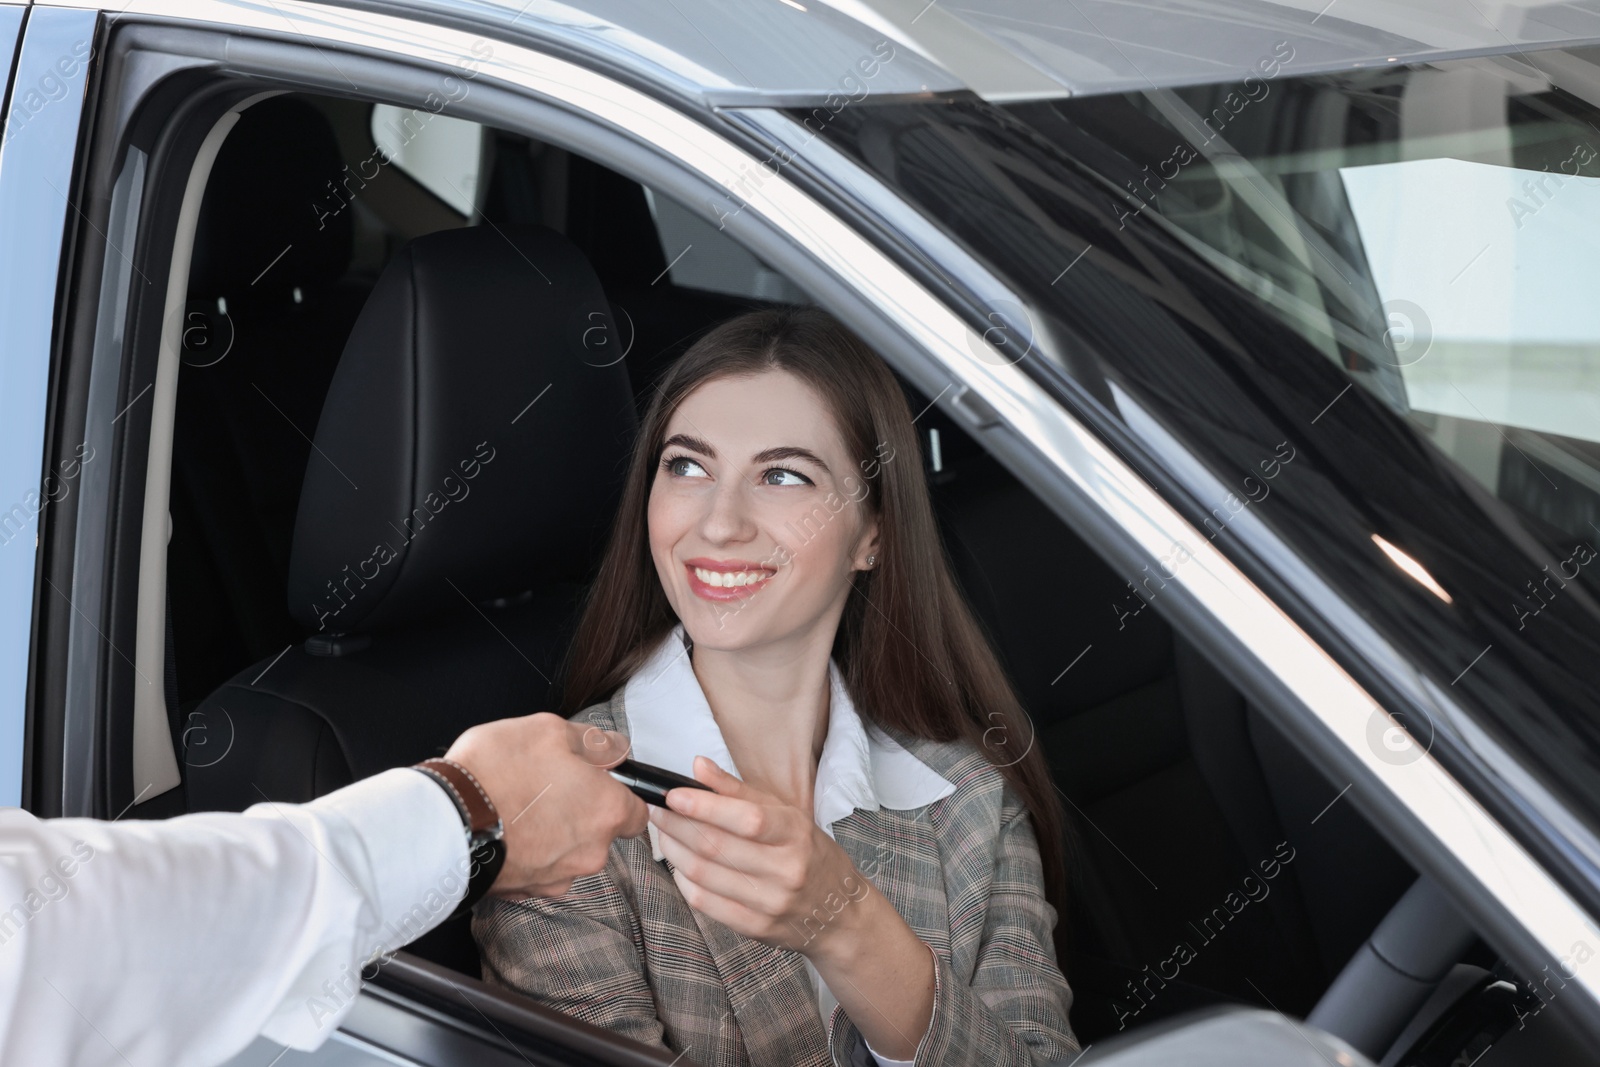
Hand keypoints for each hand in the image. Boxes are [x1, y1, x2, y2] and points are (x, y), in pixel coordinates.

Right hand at [445, 713, 647, 896]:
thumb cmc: (495, 774)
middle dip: (580, 810)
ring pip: (568, 851)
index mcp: (605, 811)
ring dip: (552, 832)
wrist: (442, 823)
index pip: (638, 812)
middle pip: (600, 832)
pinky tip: (505, 828)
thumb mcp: (548, 730)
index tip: (600, 783)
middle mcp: (590, 852)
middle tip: (547, 786)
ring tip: (518, 806)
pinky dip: (528, 851)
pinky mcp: (527, 892)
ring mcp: (558, 877)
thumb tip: (611, 751)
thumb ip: (591, 742)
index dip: (620, 794)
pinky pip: (539, 868)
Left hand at [647, 756, 869, 953]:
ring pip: (705, 874)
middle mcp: (785, 870)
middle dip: (678, 825)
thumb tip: (697, 766)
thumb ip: (739, 790)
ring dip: (674, 851)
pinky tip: (679, 865)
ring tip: (664, 834)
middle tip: (657, 810)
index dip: (704, 806)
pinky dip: (684, 881)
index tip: (673, 795)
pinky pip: (706, 903)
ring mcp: (770, 902)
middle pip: (717, 846)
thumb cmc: (809, 854)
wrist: (838, 914)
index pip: (746, 819)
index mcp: (795, 834)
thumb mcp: (786, 814)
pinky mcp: (756, 928)